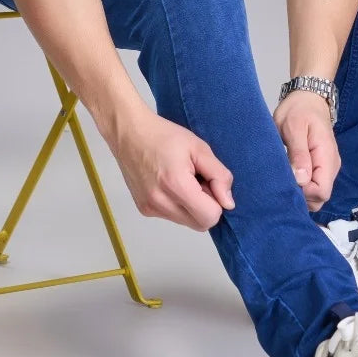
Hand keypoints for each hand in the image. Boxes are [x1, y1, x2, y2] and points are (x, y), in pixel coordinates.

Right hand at [111, 112, 235, 230]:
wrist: (129, 132)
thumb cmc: (164, 135)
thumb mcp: (199, 148)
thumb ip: (219, 176)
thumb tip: (228, 203)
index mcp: (176, 185)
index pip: (210, 217)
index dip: (216, 201)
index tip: (208, 182)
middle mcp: (160, 202)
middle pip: (200, 224)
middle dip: (205, 206)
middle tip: (197, 180)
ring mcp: (150, 208)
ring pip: (187, 222)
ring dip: (192, 207)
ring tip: (182, 180)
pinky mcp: (144, 209)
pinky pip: (172, 217)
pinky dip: (178, 205)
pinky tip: (170, 184)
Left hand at [273, 91, 339, 211]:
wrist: (308, 98)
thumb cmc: (298, 110)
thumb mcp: (293, 128)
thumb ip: (298, 154)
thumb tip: (301, 180)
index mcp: (326, 157)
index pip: (322, 192)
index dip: (304, 193)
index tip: (288, 181)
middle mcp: (331, 166)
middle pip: (320, 198)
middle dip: (302, 196)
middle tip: (282, 181)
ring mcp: (327, 167)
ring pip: (316, 194)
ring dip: (300, 192)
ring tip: (283, 177)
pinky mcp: (320, 166)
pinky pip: (313, 185)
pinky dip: (301, 186)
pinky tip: (288, 176)